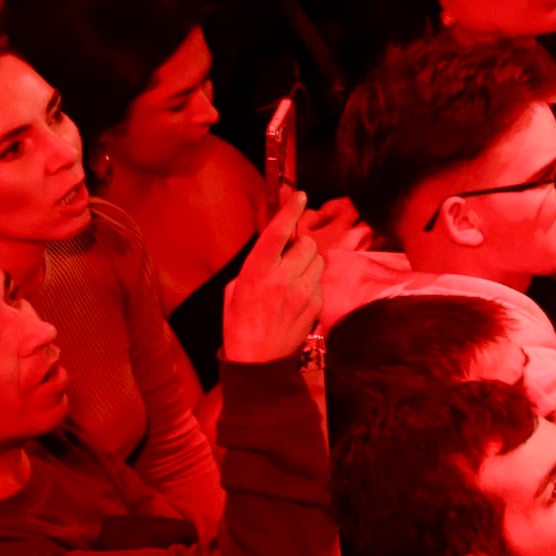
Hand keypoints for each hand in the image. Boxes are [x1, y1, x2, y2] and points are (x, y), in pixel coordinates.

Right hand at [215, 195, 339, 365]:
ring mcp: (303, 291)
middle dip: (299, 246)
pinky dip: (312, 283)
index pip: (277, 233)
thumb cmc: (239, 321)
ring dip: (308, 263)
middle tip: (287, 259)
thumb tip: (274, 248)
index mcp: (256, 272)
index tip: (300, 196)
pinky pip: (320, 280)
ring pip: (318, 259)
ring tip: (292, 279)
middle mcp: (282, 278)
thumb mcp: (235, 288)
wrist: (258, 359)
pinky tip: (297, 298)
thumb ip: (256, 265)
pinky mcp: (317, 303)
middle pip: (306, 243)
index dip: (289, 211)